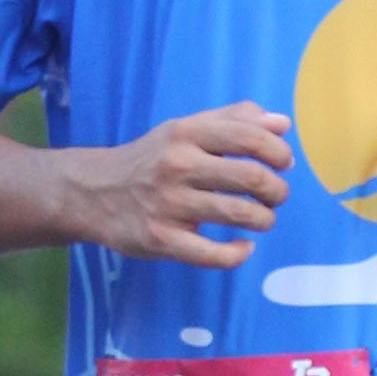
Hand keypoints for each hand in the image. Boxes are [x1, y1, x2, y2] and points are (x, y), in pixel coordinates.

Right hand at [73, 102, 290, 268]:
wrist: (93, 192)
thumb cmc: (152, 159)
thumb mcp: (185, 129)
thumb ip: (233, 121)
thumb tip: (282, 123)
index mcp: (187, 133)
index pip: (249, 137)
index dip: (279, 152)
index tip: (283, 165)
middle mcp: (178, 165)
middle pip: (252, 178)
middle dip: (277, 191)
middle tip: (275, 197)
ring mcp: (169, 205)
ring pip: (239, 215)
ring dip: (264, 220)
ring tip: (262, 219)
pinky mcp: (161, 240)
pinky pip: (214, 255)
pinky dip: (238, 253)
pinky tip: (243, 246)